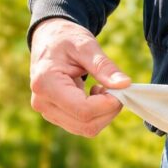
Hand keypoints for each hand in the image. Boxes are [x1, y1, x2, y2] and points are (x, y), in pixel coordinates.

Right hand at [29, 17, 130, 137]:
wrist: (48, 40)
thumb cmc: (66, 39)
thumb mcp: (86, 46)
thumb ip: (105, 66)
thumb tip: (125, 84)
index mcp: (46, 84)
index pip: (83, 110)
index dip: (108, 104)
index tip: (120, 88)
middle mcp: (42, 103)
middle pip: (86, 124)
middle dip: (109, 110)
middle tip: (115, 88)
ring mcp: (47, 111)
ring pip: (86, 129)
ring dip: (104, 113)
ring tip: (103, 88)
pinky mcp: (55, 115)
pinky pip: (83, 125)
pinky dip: (97, 114)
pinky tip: (95, 94)